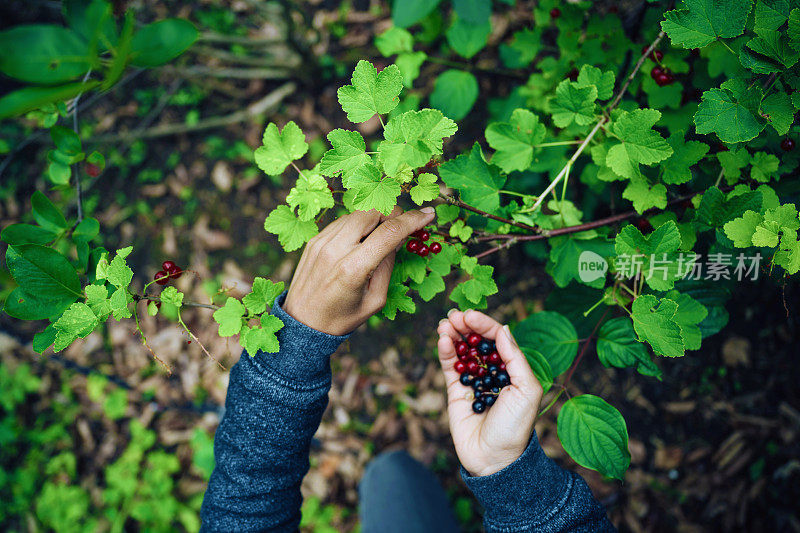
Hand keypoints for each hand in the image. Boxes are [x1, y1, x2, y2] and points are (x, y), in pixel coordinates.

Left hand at [283, 206, 434, 334]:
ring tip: (380, 237)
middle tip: (401, 228)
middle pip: (372, 212)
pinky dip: (357, 225)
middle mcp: (335, 250)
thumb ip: (388, 266)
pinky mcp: (314, 240)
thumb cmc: (343, 317)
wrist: (302, 323)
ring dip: (375, 218)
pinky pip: (342, 221)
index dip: (413, 220)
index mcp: (353, 269)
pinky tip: (360, 241)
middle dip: (392, 215)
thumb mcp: (375, 300)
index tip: (429, 214)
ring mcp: (321, 242)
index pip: (389, 233)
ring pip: (357, 213)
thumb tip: (398, 238)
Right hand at [437, 309, 543, 476]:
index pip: (497, 339)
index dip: (484, 325)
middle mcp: (492, 372)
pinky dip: (446, 352)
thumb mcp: (527, 390)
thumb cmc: (516, 426)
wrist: (494, 459)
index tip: (470, 315)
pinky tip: (443, 340)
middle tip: (454, 316)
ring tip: (445, 324)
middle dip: (466, 326)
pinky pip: (450, 367)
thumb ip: (515, 358)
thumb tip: (504, 329)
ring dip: (453, 334)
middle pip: (477, 341)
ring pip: (462, 351)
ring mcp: (473, 381)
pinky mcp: (456, 391)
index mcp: (512, 369)